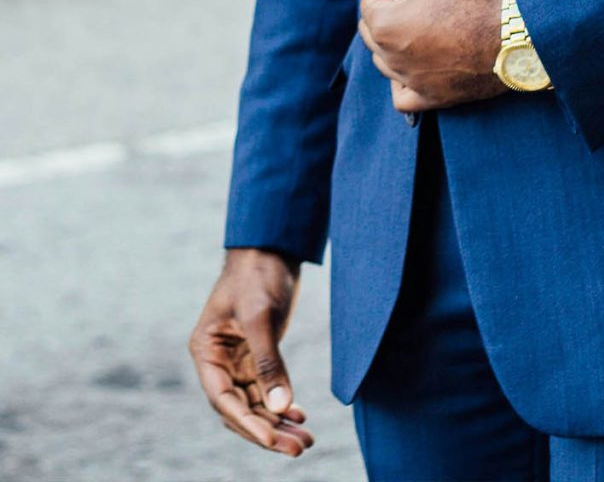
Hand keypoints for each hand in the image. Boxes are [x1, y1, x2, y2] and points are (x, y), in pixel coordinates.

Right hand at [189, 248, 312, 457]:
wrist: (273, 246)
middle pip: (240, 409)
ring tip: (305, 441)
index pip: (224, 400)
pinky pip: (265, 390)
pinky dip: (282, 405)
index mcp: (206, 351)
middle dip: (268, 430)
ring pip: (254, 404)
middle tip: (299, 448)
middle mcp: (218, 361)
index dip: (248, 423)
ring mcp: (237, 360)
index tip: (274, 440)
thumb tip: (282, 407)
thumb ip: (269, 362)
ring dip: (278, 423)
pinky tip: (300, 417)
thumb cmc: (259, 274)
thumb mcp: (262, 316)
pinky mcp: (256, 355)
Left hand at [358, 0, 505, 112]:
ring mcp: (413, 82)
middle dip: (394, 4)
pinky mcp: (436, 98)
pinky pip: (404, 94)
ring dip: (400, 36)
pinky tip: (419, 63)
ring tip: (428, 18)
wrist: (519, 38)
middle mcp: (392, 60)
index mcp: (386, 27)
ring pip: (387, 60)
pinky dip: (404, 79)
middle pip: (375, 29)